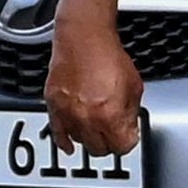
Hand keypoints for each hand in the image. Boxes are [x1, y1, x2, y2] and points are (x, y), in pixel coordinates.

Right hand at [45, 16, 143, 157]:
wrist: (83, 38)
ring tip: (96, 130)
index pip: (122, 147)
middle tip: (114, 133)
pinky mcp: (53, 107)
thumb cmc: (108, 56)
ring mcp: (68, 114)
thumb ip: (132, 112)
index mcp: (110, 115)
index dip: (129, 141)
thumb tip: (130, 127)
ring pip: (80, 142)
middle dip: (110, 142)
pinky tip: (69, 145)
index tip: (129, 136)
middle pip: (100, 149)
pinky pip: (58, 134)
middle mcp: (87, 119)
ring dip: (90, 139)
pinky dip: (64, 141)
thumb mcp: (135, 86)